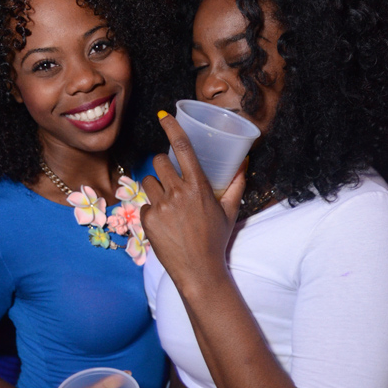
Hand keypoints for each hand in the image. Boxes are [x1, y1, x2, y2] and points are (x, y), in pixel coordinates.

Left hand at [141, 112, 246, 289]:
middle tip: (169, 177)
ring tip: (167, 202)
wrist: (198, 271)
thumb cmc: (216, 241)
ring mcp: (160, 206)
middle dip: (162, 165)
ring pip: (148, 181)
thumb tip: (243, 163)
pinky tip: (164, 223)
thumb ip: (235, 185)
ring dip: (155, 187)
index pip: (183, 148)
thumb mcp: (229, 211)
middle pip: (158, 161)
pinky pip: (144, 204)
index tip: (164, 116)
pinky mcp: (147, 220)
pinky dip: (151, 209)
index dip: (172, 128)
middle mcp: (178, 193)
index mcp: (198, 186)